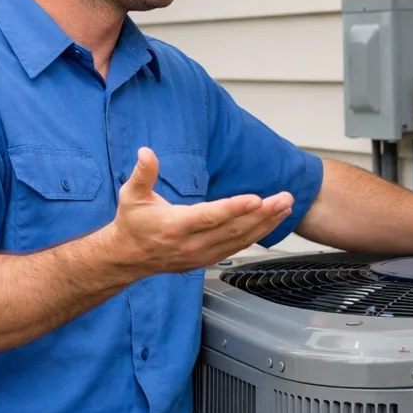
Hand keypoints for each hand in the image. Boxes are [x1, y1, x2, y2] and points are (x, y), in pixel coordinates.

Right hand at [103, 147, 293, 275]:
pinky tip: (272, 222)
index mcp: (175, 225)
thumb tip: (146, 153)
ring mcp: (202, 254)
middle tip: (285, 198)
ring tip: (285, 207)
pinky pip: (238, 247)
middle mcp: (191, 243)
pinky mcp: (208, 259)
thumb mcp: (131, 195)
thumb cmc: (132, 223)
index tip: (256, 199)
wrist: (127, 257)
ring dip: (266, 223)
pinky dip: (258, 234)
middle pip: (233, 229)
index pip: (210, 217)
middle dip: (263, 213)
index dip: (234, 208)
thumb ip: (142, 174)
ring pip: (240, 239)